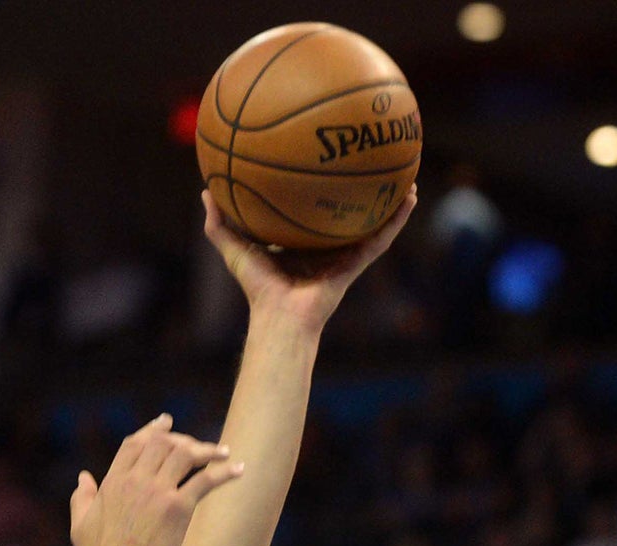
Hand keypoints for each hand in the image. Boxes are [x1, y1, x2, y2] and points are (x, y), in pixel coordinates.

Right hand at [68, 414, 245, 545]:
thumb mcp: (81, 524)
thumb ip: (82, 497)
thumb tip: (83, 477)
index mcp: (113, 481)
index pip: (135, 443)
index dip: (152, 429)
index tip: (166, 421)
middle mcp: (136, 480)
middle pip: (163, 442)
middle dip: (183, 439)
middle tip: (199, 446)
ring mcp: (158, 492)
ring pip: (186, 454)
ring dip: (207, 450)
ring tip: (223, 453)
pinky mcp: (178, 508)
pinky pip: (206, 480)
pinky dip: (225, 472)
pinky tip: (239, 470)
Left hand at [204, 184, 416, 331]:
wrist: (279, 317)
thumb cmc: (258, 287)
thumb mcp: (235, 248)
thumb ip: (219, 224)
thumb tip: (206, 192)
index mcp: (300, 243)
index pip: (312, 212)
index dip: (319, 191)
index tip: (324, 163)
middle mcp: (325, 248)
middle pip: (345, 213)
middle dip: (357, 189)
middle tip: (367, 158)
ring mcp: (344, 255)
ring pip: (371, 222)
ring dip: (389, 200)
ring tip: (404, 173)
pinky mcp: (357, 264)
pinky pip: (381, 238)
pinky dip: (397, 219)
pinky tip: (410, 196)